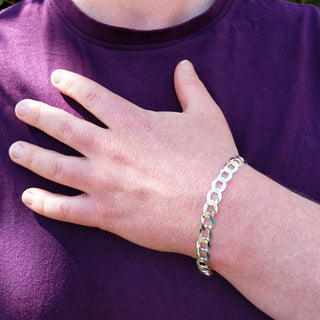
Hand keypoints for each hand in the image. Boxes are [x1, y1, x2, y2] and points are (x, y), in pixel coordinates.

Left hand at [9, 60, 237, 256]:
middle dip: (37, 115)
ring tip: (15, 149)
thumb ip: (191, 88)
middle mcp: (110, 149)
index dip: (70, 84)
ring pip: (53, 166)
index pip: (90, 95)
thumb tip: (185, 66)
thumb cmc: (214, 159)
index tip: (56, 79)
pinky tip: (28, 196)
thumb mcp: (207, 116)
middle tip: (22, 109)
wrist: (218, 207)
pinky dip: (43, 203)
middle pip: (61, 127)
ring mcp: (104, 183)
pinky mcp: (106, 215)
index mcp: (132, 122)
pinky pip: (64, 209)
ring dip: (30, 155)